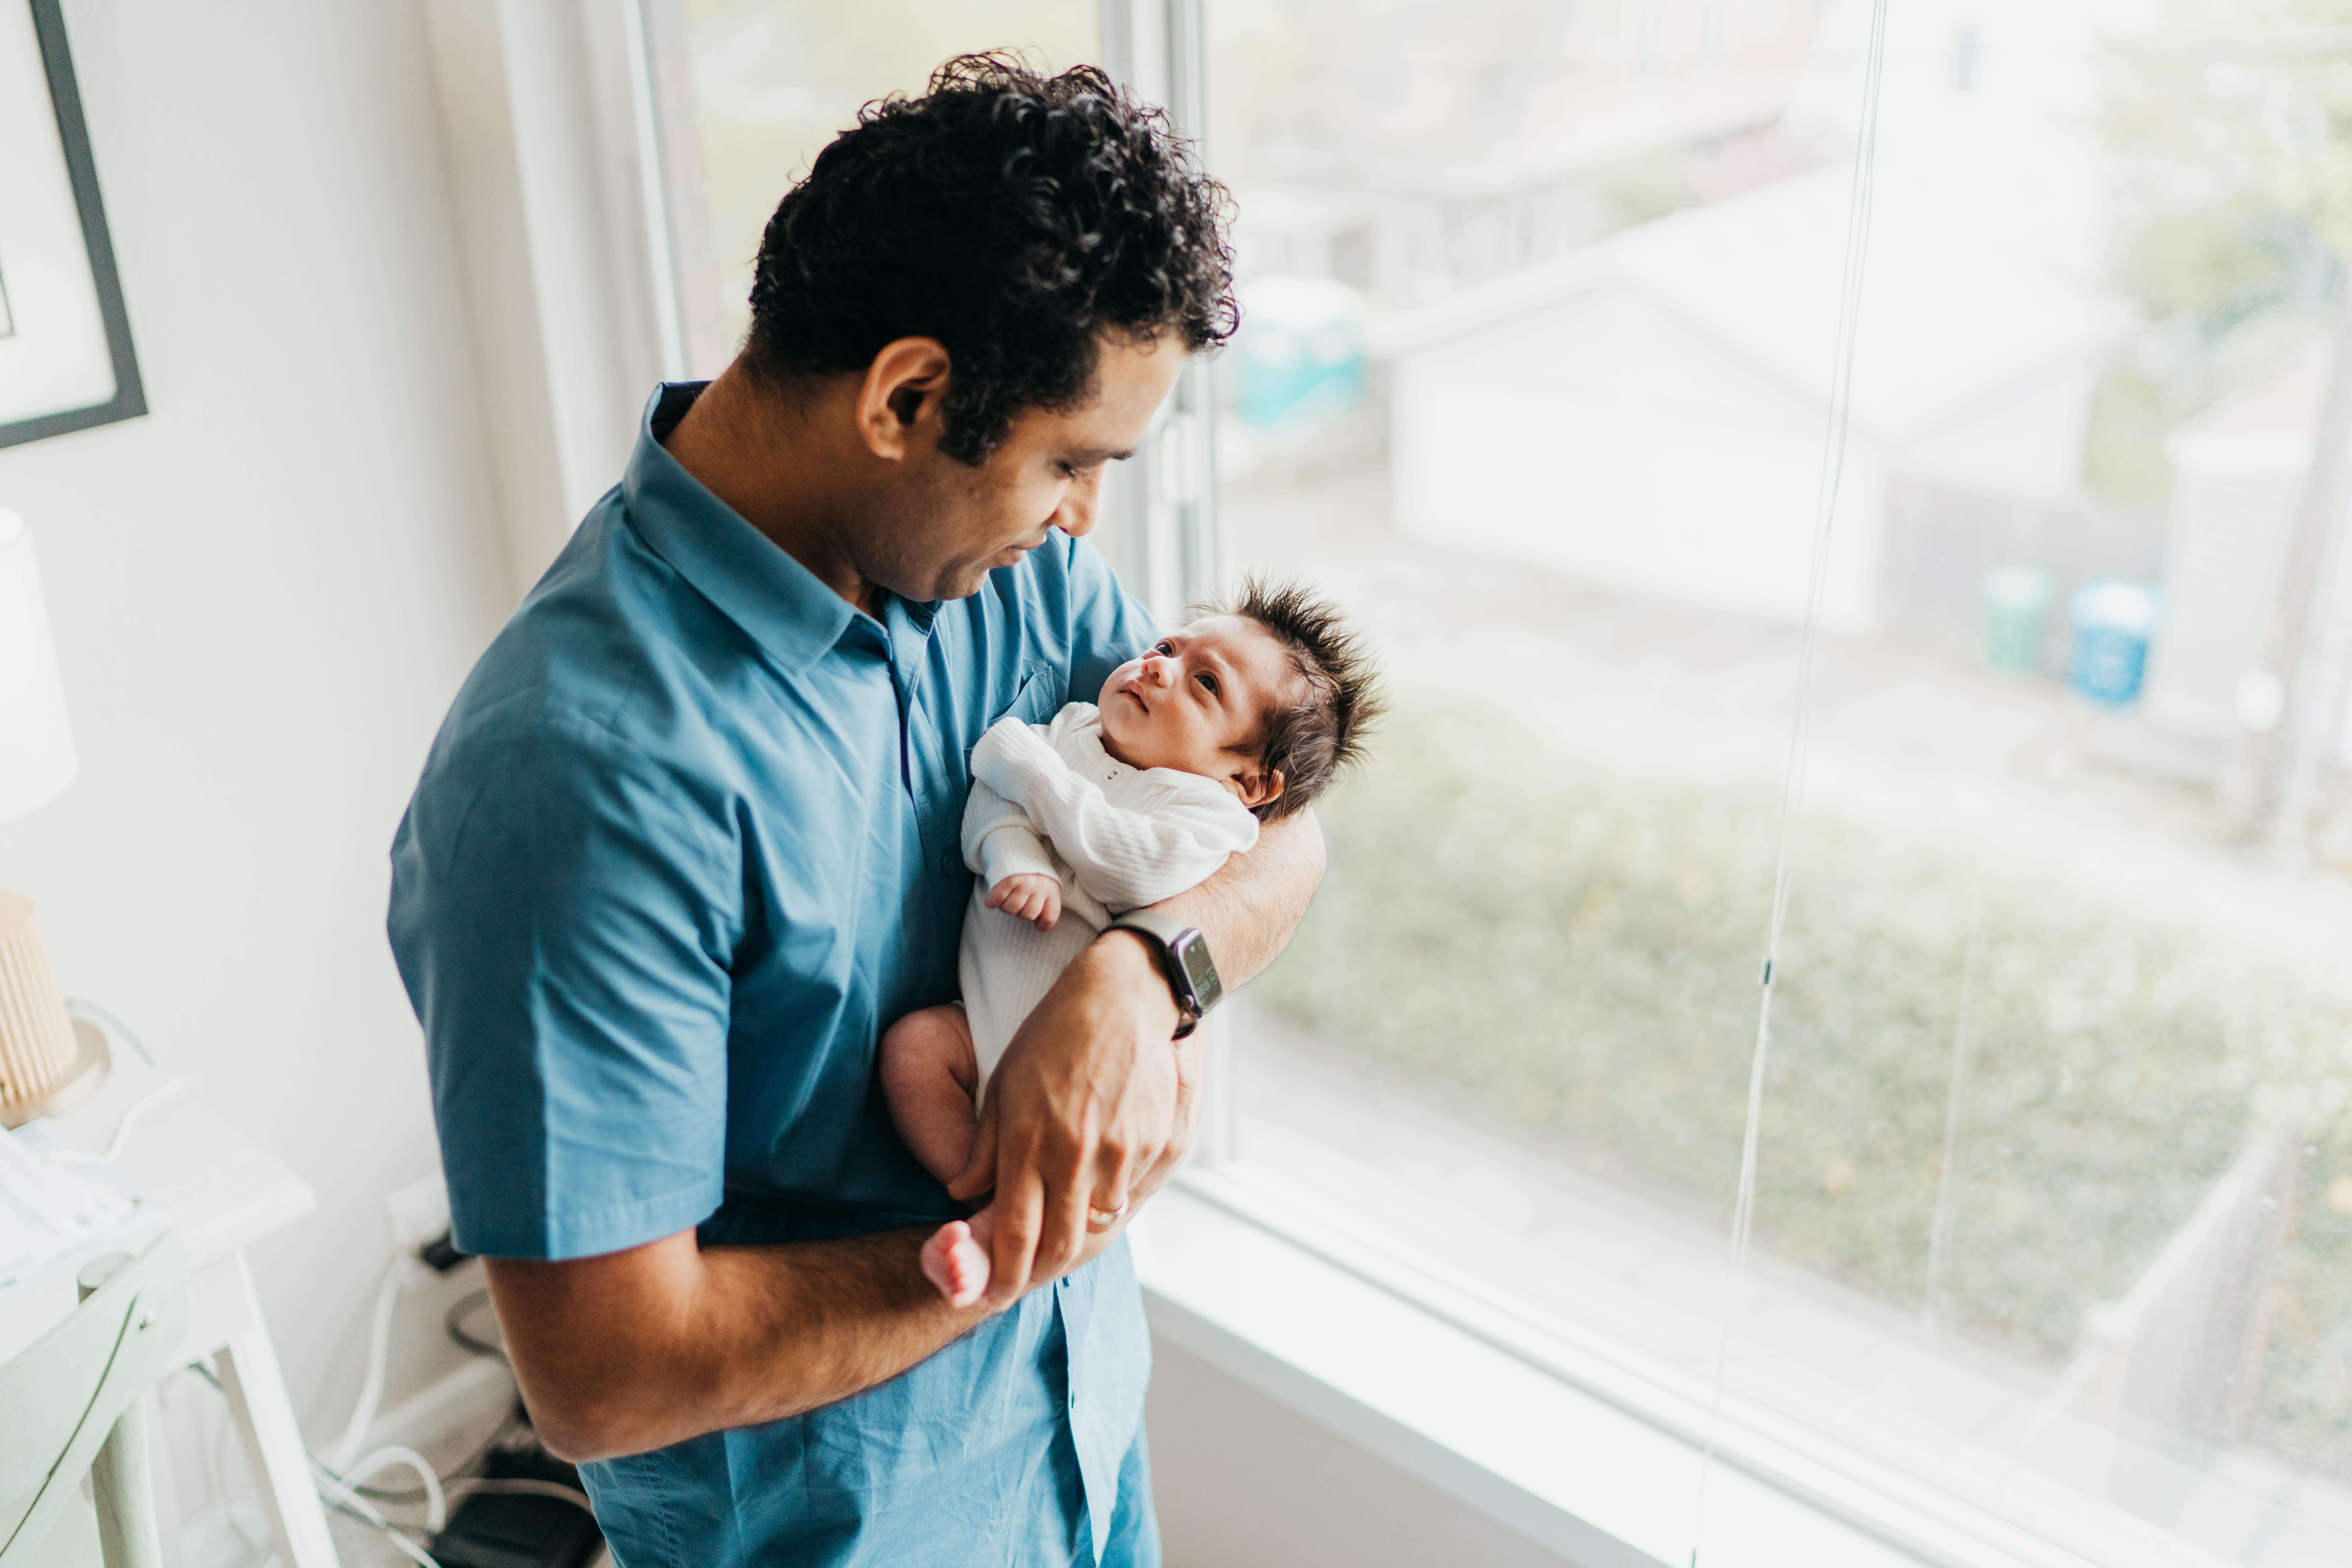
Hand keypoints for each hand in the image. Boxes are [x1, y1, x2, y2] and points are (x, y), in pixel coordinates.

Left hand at [948, 932, 1191, 1305]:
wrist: (1125, 996)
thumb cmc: (1056, 1035)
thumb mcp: (1006, 1085)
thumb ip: (986, 1147)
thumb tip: (964, 1193)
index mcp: (1031, 1140)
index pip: (1015, 1232)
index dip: (1004, 1274)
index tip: (993, 1293)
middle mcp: (1077, 1152)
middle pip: (1061, 1244)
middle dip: (1041, 1270)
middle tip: (1028, 1275)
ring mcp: (1122, 1151)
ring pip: (1100, 1223)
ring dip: (1081, 1230)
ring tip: (1066, 1218)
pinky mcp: (1159, 1143)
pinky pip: (1134, 1194)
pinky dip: (1115, 1199)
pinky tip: (1103, 1180)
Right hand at [986, 872, 1061, 930]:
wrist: (1018, 845)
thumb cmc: (1033, 871)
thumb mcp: (1047, 883)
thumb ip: (1046, 902)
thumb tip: (1039, 925)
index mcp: (1052, 889)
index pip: (1050, 916)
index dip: (1042, 925)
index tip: (1036, 925)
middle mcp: (1039, 886)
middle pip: (1027, 915)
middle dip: (1020, 913)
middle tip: (1018, 903)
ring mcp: (1023, 882)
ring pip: (1011, 909)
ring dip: (1005, 907)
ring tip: (1006, 898)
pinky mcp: (1006, 878)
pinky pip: (996, 899)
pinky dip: (991, 902)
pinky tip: (992, 899)